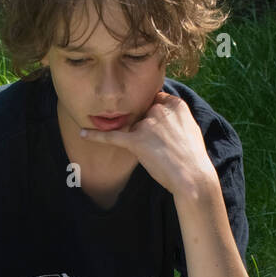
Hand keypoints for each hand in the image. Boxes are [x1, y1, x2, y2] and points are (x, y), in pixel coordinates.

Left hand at [79, 90, 215, 198]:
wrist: (193, 177)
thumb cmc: (193, 158)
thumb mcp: (190, 128)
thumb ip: (175, 117)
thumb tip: (163, 117)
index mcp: (175, 103)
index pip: (155, 99)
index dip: (154, 113)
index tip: (156, 124)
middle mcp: (159, 109)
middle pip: (142, 112)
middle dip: (147, 128)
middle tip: (160, 146)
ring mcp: (147, 124)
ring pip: (132, 127)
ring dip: (139, 140)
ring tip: (156, 154)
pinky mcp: (136, 141)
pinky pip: (111, 136)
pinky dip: (96, 135)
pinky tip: (82, 133)